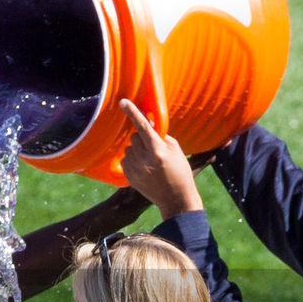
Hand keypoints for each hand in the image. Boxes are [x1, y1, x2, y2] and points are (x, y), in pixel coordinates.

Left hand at [118, 98, 203, 219]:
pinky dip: (133, 160)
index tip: (123, 102)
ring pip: (129, 148)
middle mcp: (144, 160)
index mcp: (158, 151)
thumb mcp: (176, 150)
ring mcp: (135, 169)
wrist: (175, 199)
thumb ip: (161, 135)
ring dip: (137, 149)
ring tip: (150, 161)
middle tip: (153, 147)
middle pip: (134, 136)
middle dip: (142, 137)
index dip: (133, 112)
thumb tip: (148, 123)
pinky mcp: (129, 176)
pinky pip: (125, 159)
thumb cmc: (179, 171)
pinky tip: (145, 169)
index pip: (143, 126)